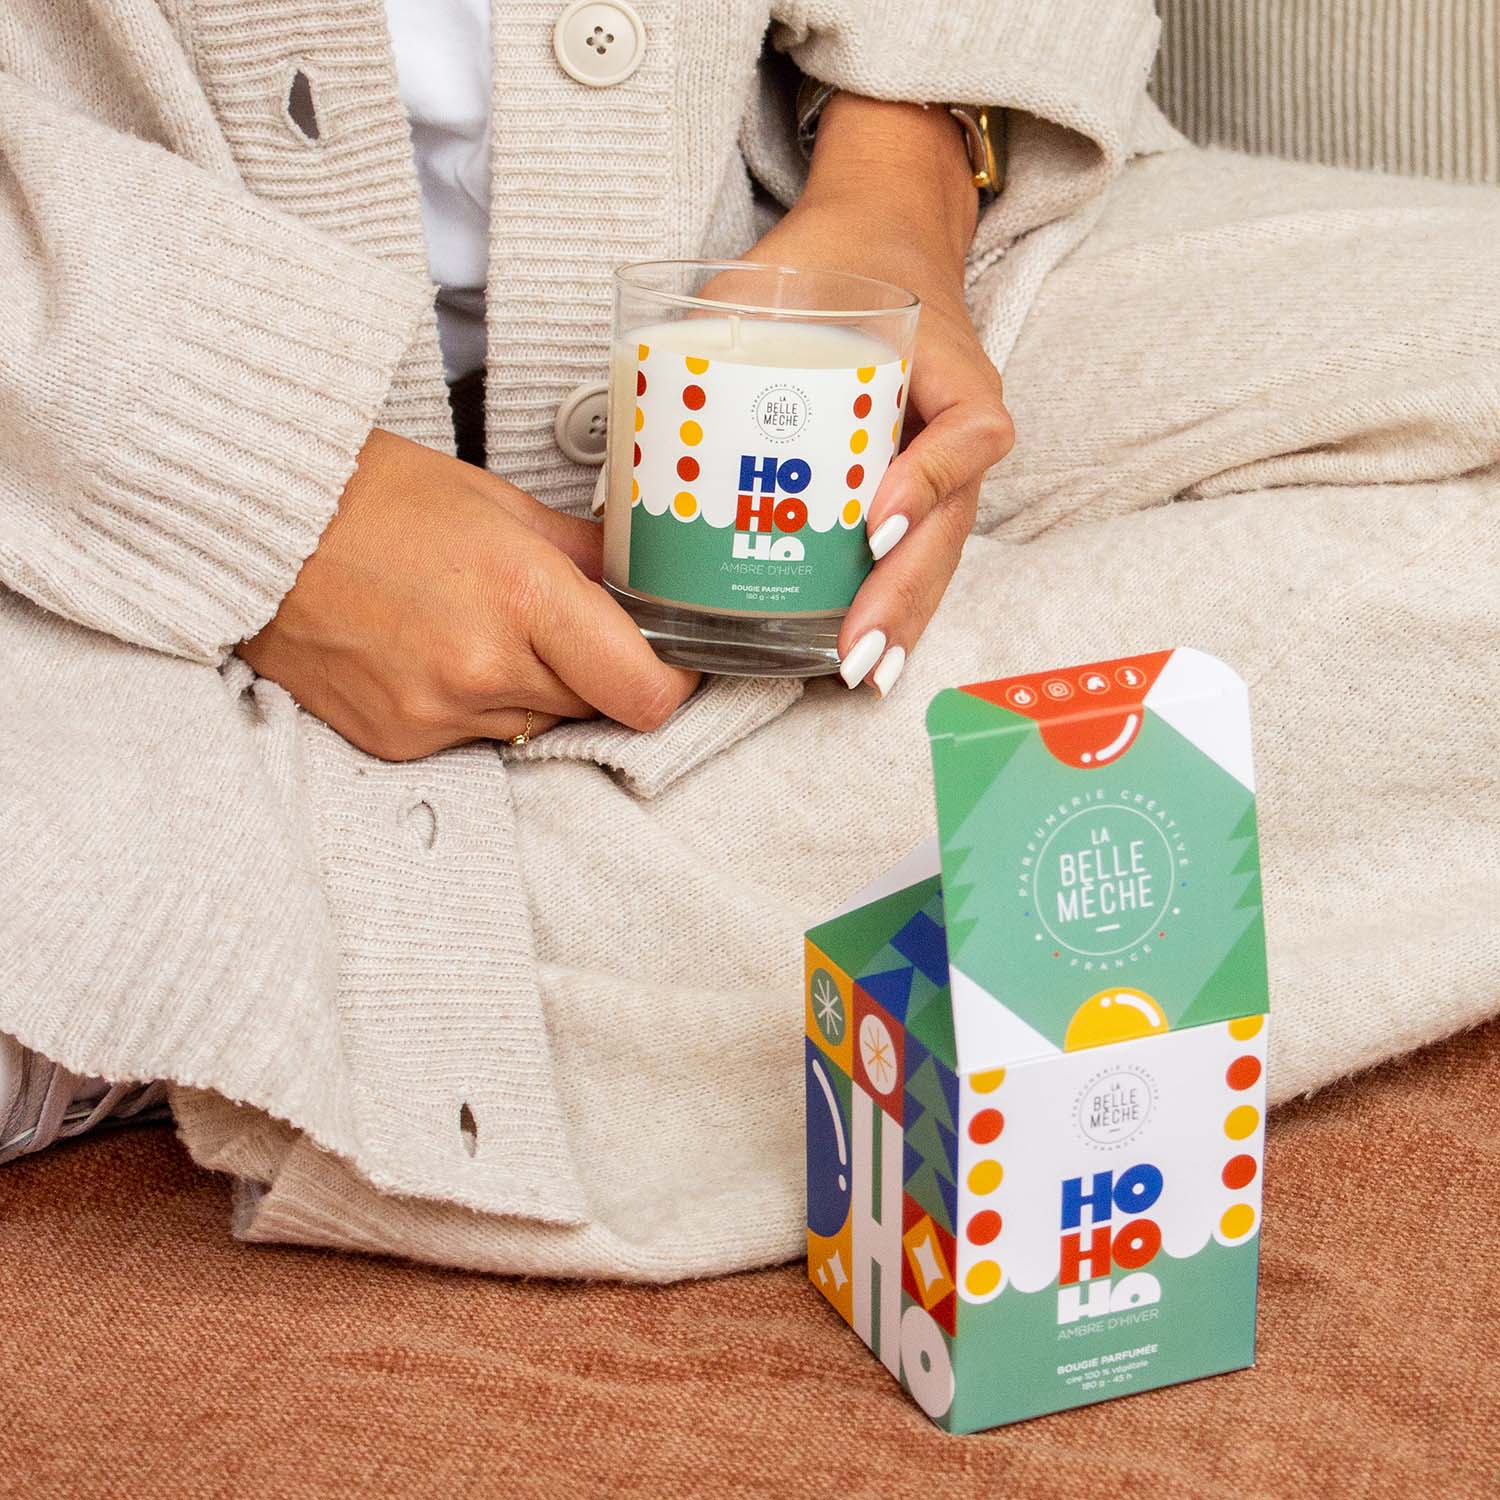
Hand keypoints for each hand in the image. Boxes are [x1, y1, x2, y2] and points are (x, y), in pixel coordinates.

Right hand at [238, 428, 698, 760]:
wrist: (253, 525)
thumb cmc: (374, 496)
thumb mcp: (497, 503)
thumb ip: (582, 554)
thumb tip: (643, 582)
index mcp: (522, 596)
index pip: (644, 692)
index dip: (672, 681)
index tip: (670, 658)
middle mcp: (482, 669)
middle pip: (594, 707)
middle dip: (596, 671)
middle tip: (563, 626)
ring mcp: (434, 713)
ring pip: (535, 725)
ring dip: (533, 690)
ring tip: (480, 628)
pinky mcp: (396, 742)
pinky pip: (473, 739)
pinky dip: (473, 706)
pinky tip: (433, 652)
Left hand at [745, 94, 1013, 695]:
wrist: (881, 241)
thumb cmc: (829, 264)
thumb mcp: (775, 276)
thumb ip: (715, 330)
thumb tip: (629, 416)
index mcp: (947, 366)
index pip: (965, 431)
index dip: (925, 482)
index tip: (873, 523)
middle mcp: (960, 425)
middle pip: (952, 522)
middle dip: (901, 592)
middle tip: (854, 648)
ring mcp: (949, 463)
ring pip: (939, 554)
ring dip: (901, 619)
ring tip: (860, 674)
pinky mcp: (923, 489)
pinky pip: (918, 554)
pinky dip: (894, 607)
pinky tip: (864, 659)